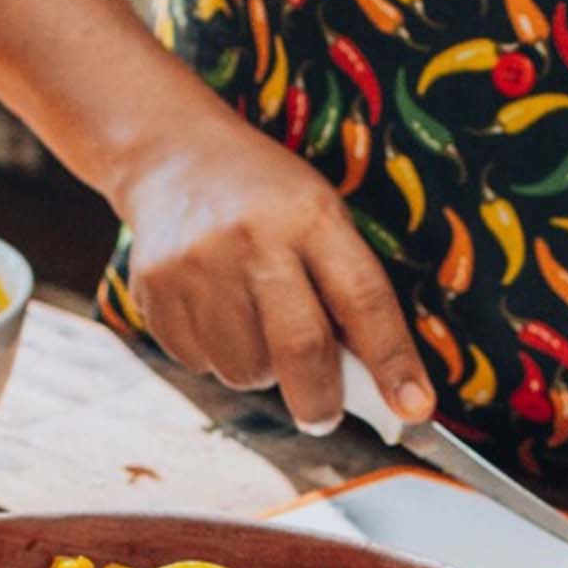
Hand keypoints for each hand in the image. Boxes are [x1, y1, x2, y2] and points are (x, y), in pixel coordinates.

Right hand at [116, 121, 432, 431]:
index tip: (414, 409)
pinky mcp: (153, 290)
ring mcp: (197, 266)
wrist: (170, 152)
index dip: (393, 362)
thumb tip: (373, 385)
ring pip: (245, 370)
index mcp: (310, 215)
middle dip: (321, 401)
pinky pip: (200, 364)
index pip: (363, 300)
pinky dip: (217, 357)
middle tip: (323, 415)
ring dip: (261, 370)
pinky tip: (214, 312)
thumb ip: (343, 290)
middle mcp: (252, 238)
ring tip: (254, 325)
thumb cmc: (266, 197)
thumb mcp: (317, 216)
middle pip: (300, 350)